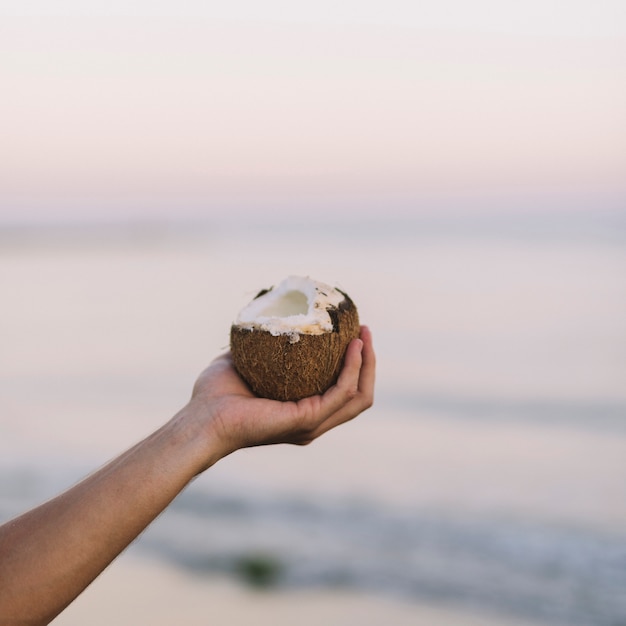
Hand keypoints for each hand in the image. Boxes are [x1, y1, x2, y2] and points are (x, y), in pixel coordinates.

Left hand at [188, 326, 374, 458]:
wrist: (201, 417)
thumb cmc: (215, 394)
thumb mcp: (247, 361)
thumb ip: (264, 345)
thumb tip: (272, 317)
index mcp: (301, 411)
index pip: (342, 390)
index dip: (355, 363)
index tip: (353, 333)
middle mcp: (312, 421)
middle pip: (359, 394)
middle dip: (368, 362)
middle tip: (364, 331)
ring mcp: (312, 424)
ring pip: (358, 396)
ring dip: (366, 364)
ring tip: (363, 335)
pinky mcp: (307, 420)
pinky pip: (341, 393)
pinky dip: (352, 369)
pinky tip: (353, 347)